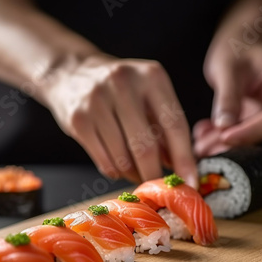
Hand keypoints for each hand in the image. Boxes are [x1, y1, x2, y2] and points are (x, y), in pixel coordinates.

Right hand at [41, 55, 196, 185]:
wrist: (71, 73)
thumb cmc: (119, 89)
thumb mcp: (148, 95)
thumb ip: (165, 127)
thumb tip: (181, 167)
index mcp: (152, 76)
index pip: (174, 124)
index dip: (184, 159)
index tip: (190, 182)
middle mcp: (124, 84)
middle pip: (146, 146)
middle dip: (155, 175)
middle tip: (160, 188)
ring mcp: (98, 101)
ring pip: (122, 157)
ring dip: (134, 174)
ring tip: (137, 174)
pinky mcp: (78, 119)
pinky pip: (103, 160)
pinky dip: (115, 171)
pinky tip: (118, 166)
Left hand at [194, 43, 261, 156]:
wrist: (238, 39)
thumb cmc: (235, 45)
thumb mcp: (226, 67)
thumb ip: (227, 96)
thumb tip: (224, 127)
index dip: (252, 132)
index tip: (225, 137)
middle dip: (233, 143)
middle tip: (206, 150)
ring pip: (247, 135)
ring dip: (222, 143)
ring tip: (199, 146)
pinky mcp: (252, 116)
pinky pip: (237, 131)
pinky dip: (218, 135)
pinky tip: (201, 135)